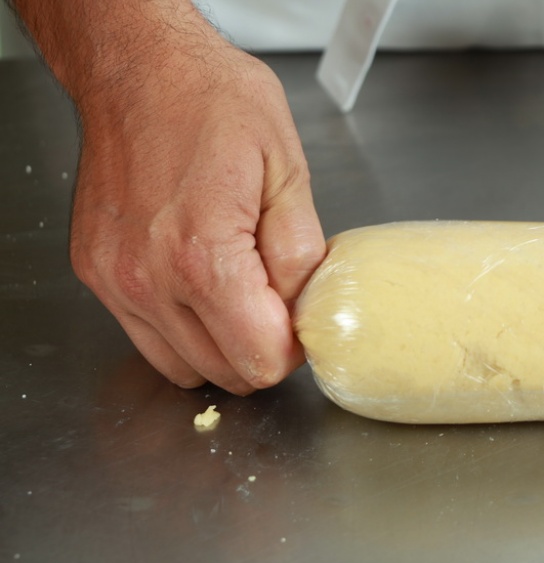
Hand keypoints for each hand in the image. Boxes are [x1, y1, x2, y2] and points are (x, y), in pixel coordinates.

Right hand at [70, 40, 324, 393]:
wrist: (138, 68)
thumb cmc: (212, 102)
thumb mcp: (287, 169)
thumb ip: (301, 253)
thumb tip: (305, 307)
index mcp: (203, 256)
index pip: (260, 359)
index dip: (293, 346)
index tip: (299, 317)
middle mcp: (149, 280)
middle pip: (225, 372)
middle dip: (261, 349)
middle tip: (276, 301)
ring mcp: (116, 282)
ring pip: (184, 367)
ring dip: (222, 346)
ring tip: (239, 291)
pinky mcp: (97, 275)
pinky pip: (149, 338)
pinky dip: (183, 329)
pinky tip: (200, 283)